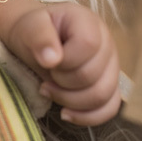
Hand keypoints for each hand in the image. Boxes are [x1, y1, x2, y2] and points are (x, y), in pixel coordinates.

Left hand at [2, 1, 121, 125]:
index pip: (89, 45)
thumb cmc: (34, 31)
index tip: (48, 60)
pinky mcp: (109, 86)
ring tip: (49, 91)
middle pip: (93, 76)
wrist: (36, 39)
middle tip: (46, 76)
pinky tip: (65, 113)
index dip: (66, 61)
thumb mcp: (30, 27)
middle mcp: (107, 44)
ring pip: (103, 96)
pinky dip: (87, 116)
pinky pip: (109, 108)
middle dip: (63, 82)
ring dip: (70, 101)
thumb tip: (52, 60)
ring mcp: (111, 67)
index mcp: (89, 23)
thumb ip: (40, 37)